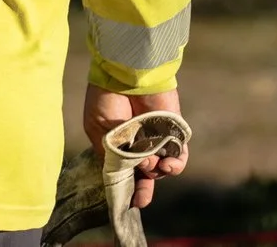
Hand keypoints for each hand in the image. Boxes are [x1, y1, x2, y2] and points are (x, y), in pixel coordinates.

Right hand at [83, 87, 187, 211]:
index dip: (127, 188)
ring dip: (157, 173)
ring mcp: (156, 140)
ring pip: (161, 169)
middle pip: (145, 176)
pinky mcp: (173, 133)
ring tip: (152, 165)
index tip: (129, 202)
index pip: (124, 173)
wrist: (127, 73)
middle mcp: (137, 145)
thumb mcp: (98, 129)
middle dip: (143, 190)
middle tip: (141, 199)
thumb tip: (129, 171)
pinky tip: (168, 164)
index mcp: (117, 146)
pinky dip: (176, 164)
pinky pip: (179, 156)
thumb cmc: (106, 98)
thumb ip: (111, 153)